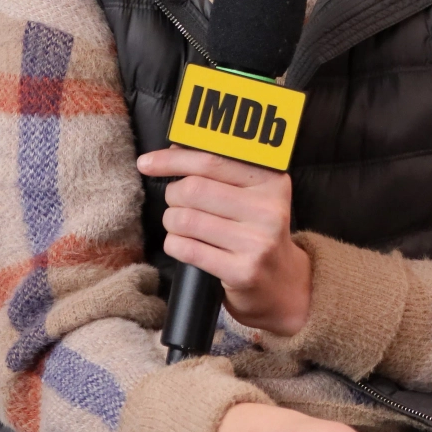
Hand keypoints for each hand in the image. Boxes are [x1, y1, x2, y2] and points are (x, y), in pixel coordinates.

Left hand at [138, 147, 311, 335]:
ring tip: (182, 226)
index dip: (174, 159)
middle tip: (177, 203)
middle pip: (194, 189)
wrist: (283, 283)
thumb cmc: (257, 232)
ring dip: (172, 222)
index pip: (213, 161)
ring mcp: (257, 242)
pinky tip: (184, 245)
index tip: (147, 162)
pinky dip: (175, 245)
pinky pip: (186, 249)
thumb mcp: (254, 195)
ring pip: (185, 220)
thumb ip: (222, 171)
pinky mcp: (242, 271)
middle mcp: (269, 209)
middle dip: (173, 196)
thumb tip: (176, 148)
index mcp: (272, 181)